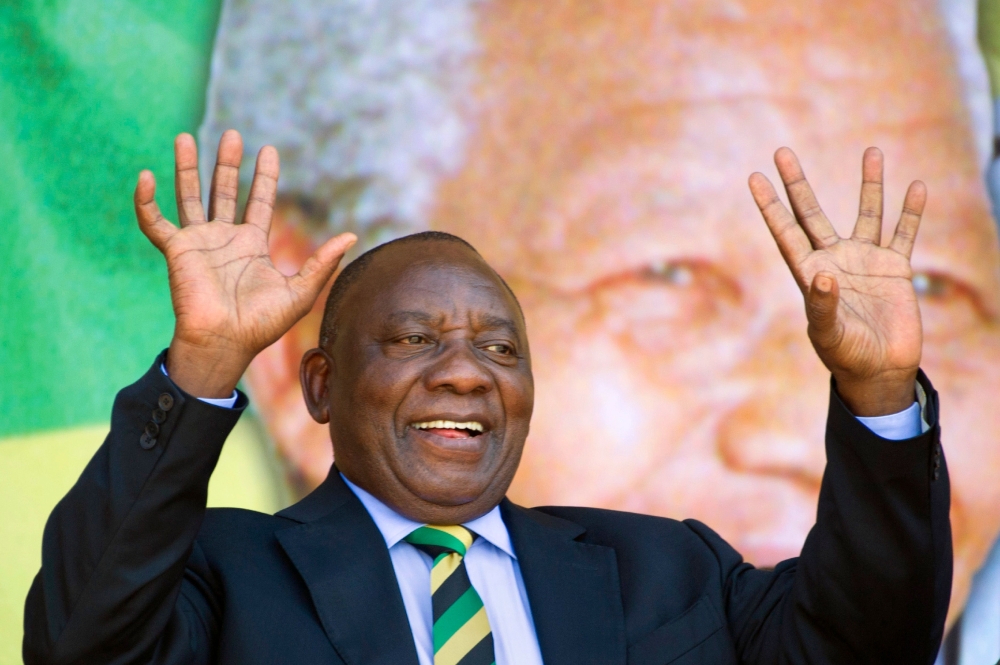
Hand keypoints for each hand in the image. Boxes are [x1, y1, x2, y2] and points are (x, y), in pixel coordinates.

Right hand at [134, 130, 355, 396]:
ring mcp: (198, 242)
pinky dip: (146, 202)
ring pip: (189, 196)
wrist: (226, 342)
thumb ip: (323, 263)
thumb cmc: (261, 325)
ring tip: (184, 137)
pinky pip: (154, 222)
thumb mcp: (300, 292)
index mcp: (251, 245)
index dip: (263, 176)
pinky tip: (145, 177)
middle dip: (227, 163)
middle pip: (224, 191)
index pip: (258, 201)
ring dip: (186, 168)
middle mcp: (224, 239)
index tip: (268, 149)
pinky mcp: (176, 251)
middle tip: (233, 135)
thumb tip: (352, 236)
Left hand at [749, 147, 925, 415]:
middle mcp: (834, 259)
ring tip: (872, 152)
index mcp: (810, 272)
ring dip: (869, 185)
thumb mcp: (828, 335)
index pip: (785, 231)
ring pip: (866, 213)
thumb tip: (824, 276)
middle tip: (781, 152)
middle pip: (811, 213)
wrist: (879, 370)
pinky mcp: (895, 269)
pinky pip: (904, 234)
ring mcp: (864, 261)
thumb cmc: (845, 356)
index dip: (770, 205)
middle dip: (797, 184)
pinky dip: (911, 213)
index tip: (754, 177)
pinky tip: (916, 187)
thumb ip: (822, 306)